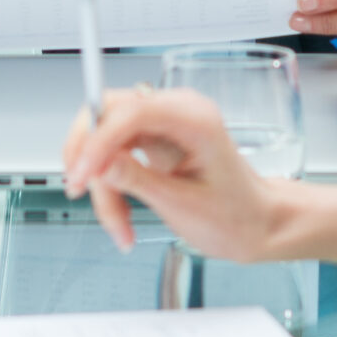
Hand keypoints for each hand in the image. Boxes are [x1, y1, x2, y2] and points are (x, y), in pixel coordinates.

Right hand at [60, 88, 296, 260]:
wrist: (256, 224)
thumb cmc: (237, 216)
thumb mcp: (185, 206)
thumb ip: (139, 181)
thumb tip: (100, 163)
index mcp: (195, 119)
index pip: (130, 112)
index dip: (98, 141)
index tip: (82, 174)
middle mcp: (176, 111)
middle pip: (108, 113)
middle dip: (89, 155)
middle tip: (79, 190)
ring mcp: (162, 123)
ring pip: (104, 139)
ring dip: (101, 184)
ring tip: (119, 225)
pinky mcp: (151, 139)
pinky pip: (112, 153)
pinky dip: (108, 185)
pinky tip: (120, 214)